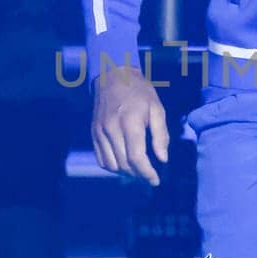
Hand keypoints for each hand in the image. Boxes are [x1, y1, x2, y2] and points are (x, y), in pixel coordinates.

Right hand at [92, 67, 168, 185]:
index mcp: (130, 123)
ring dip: (125, 173)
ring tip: (137, 171)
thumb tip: (162, 159)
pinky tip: (124, 163)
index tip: (155, 180)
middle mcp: (112, 129)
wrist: (113, 77)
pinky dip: (113, 166)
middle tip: (149, 176)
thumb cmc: (140, 92)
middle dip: (138, 175)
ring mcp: (100, 132)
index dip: (147, 173)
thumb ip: (161, 135)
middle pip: (124, 164)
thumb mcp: (157, 109)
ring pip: (111, 165)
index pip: (136, 158)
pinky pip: (101, 159)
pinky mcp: (93, 133)